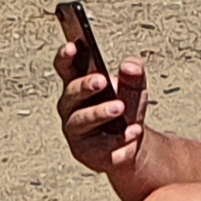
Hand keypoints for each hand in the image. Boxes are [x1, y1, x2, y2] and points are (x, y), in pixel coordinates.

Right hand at [56, 47, 151, 175]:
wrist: (133, 142)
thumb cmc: (126, 108)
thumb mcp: (135, 86)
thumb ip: (134, 73)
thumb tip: (130, 66)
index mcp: (78, 86)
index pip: (65, 68)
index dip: (65, 57)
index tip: (72, 46)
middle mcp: (71, 108)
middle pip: (71, 94)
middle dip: (84, 86)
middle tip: (102, 80)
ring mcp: (76, 132)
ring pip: (81, 121)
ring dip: (99, 113)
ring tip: (119, 107)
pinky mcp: (88, 154)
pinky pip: (100, 147)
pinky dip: (117, 140)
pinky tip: (133, 132)